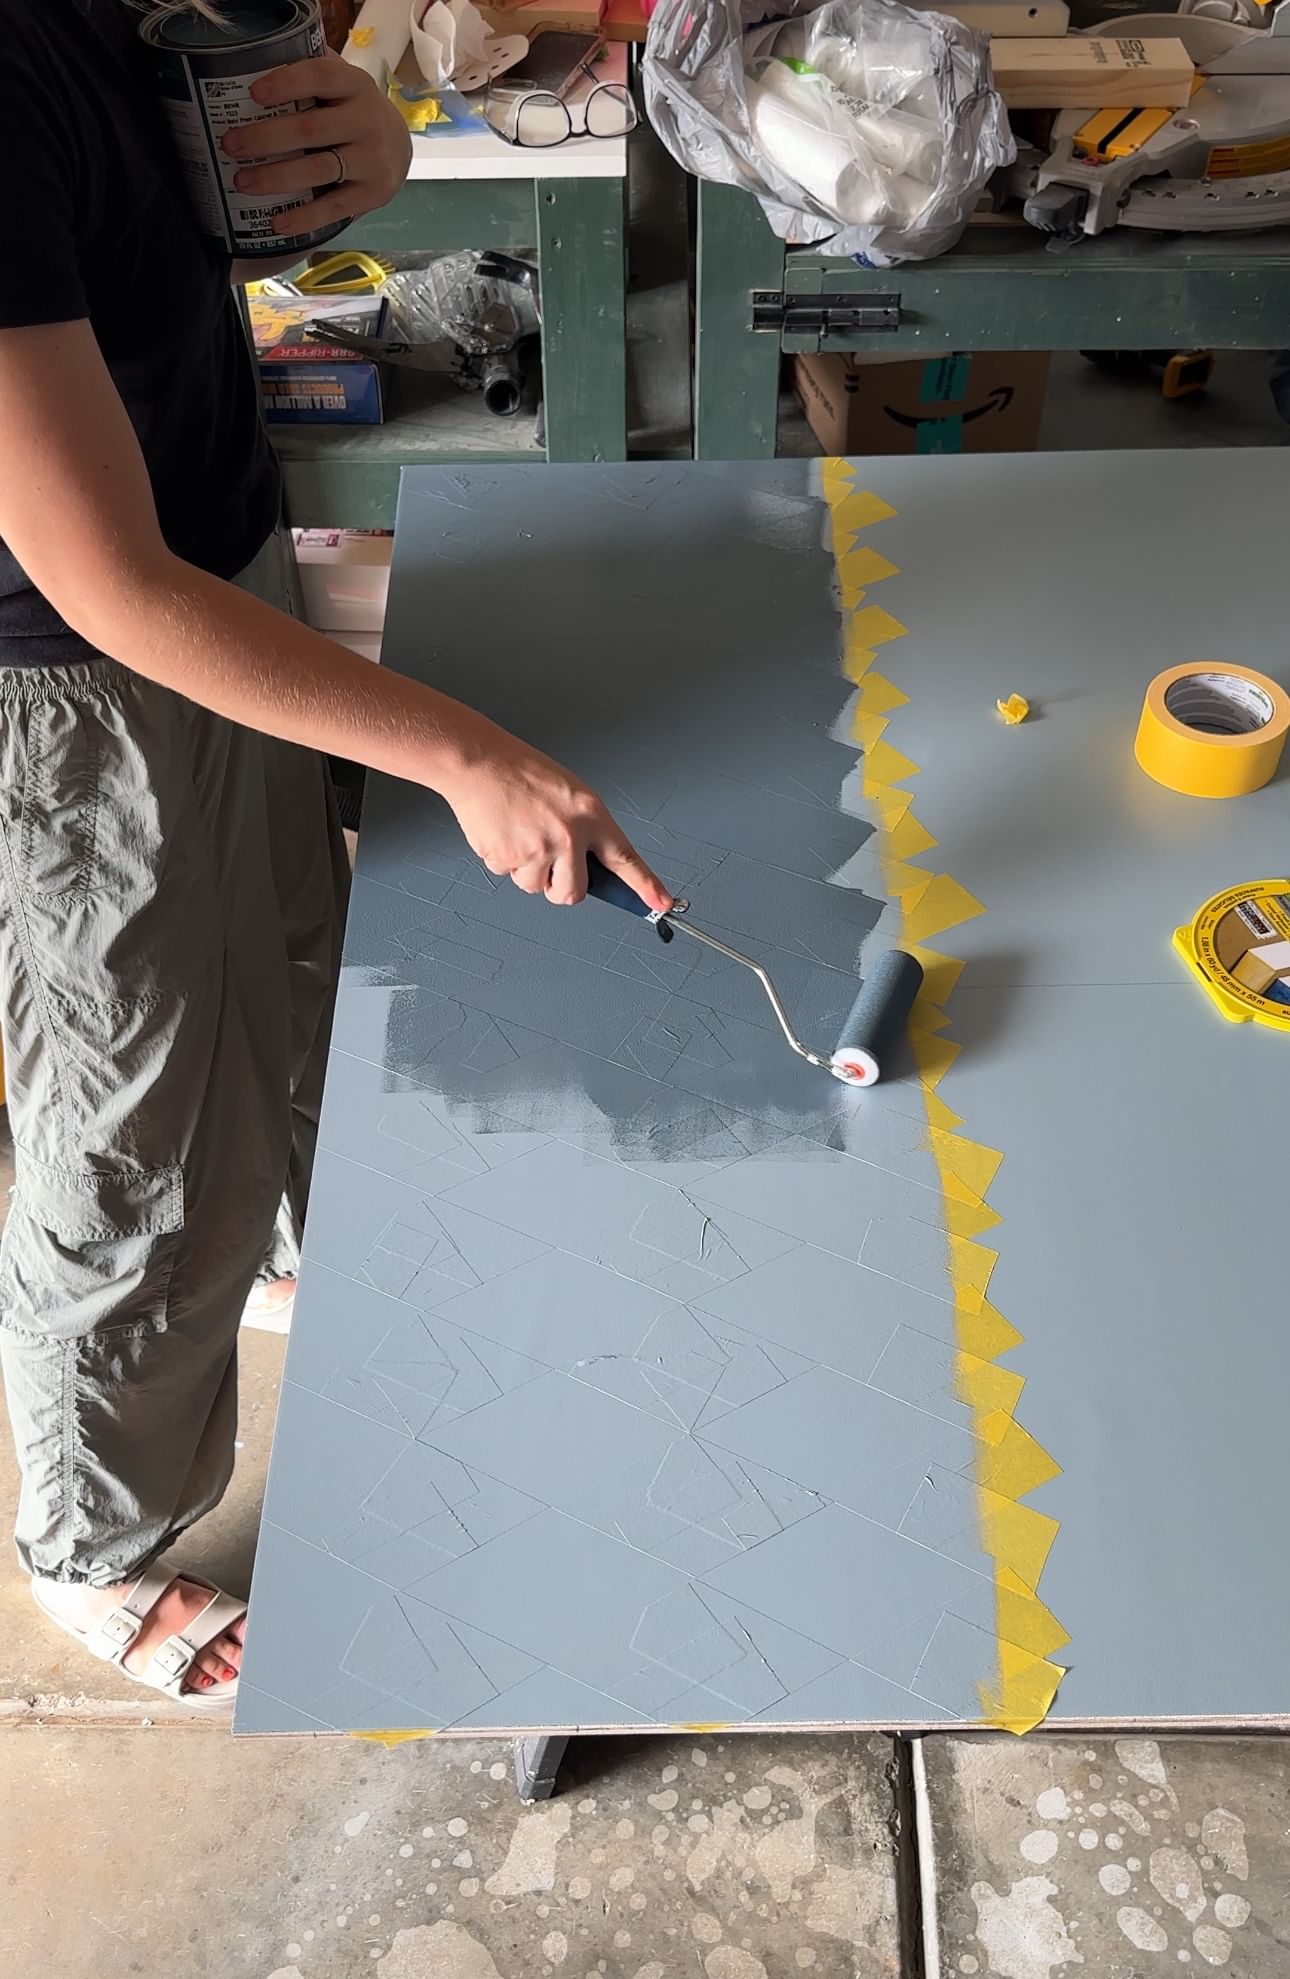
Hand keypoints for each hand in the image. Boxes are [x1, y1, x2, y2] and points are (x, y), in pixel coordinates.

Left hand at [221, 55, 411, 225]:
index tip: (253, 93)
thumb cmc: (351, 111)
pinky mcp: (373, 194)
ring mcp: (373, 160)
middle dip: (266, 138)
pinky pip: (335, 208)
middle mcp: (368, 120)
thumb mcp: (340, 85)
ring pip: (319, 170)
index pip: (320, 76)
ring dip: (276, 177)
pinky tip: (278, 222)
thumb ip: (309, 71)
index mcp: (355, 85)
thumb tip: (253, 59)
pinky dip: (305, 217)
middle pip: (311, 129)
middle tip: (230, 145)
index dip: (286, 83)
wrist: (399, 148)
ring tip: (243, 182)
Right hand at [440, 722, 671, 913]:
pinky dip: (506, 860)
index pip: (625, 858)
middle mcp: (568, 836)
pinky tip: (504, 832)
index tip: (660, 902)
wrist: (479, 763)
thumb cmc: (521, 772)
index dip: (645, 885)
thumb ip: (585, 830)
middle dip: (561, 886)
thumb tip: (587, 864)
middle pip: (573, 893)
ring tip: (521, 834)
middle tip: (551, 865)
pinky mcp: (507, 859)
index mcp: (590, 815)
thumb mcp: (570, 794)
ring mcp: (537, 851)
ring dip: (529, 870)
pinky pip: (509, 876)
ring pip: (536, 887)